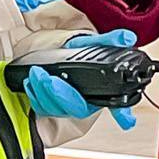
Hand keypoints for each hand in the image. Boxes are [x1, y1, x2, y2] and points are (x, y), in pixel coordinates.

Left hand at [19, 32, 140, 131]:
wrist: (55, 50)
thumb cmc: (77, 50)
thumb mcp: (93, 42)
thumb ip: (110, 40)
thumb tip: (127, 38)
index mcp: (103, 90)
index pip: (118, 106)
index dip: (123, 114)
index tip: (126, 121)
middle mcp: (87, 101)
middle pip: (78, 109)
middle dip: (62, 95)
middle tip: (50, 80)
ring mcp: (69, 106)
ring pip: (57, 109)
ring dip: (44, 92)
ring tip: (36, 73)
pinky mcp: (51, 106)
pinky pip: (42, 108)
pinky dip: (35, 95)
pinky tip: (31, 82)